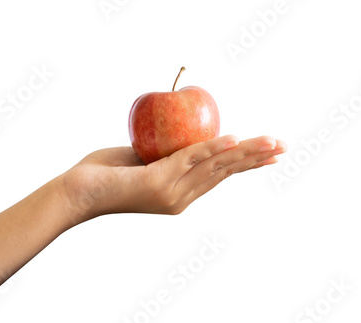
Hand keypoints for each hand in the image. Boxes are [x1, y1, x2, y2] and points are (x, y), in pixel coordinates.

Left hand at [61, 135, 286, 222]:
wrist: (77, 192)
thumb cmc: (104, 173)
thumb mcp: (141, 159)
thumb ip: (164, 152)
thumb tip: (179, 135)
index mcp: (179, 194)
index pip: (219, 176)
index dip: (244, 164)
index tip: (268, 156)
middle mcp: (180, 197)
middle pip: (225, 172)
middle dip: (256, 159)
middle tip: (283, 147)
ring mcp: (171, 192)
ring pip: (216, 166)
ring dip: (246, 152)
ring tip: (272, 142)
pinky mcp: (158, 182)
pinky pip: (192, 159)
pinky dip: (214, 147)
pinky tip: (235, 138)